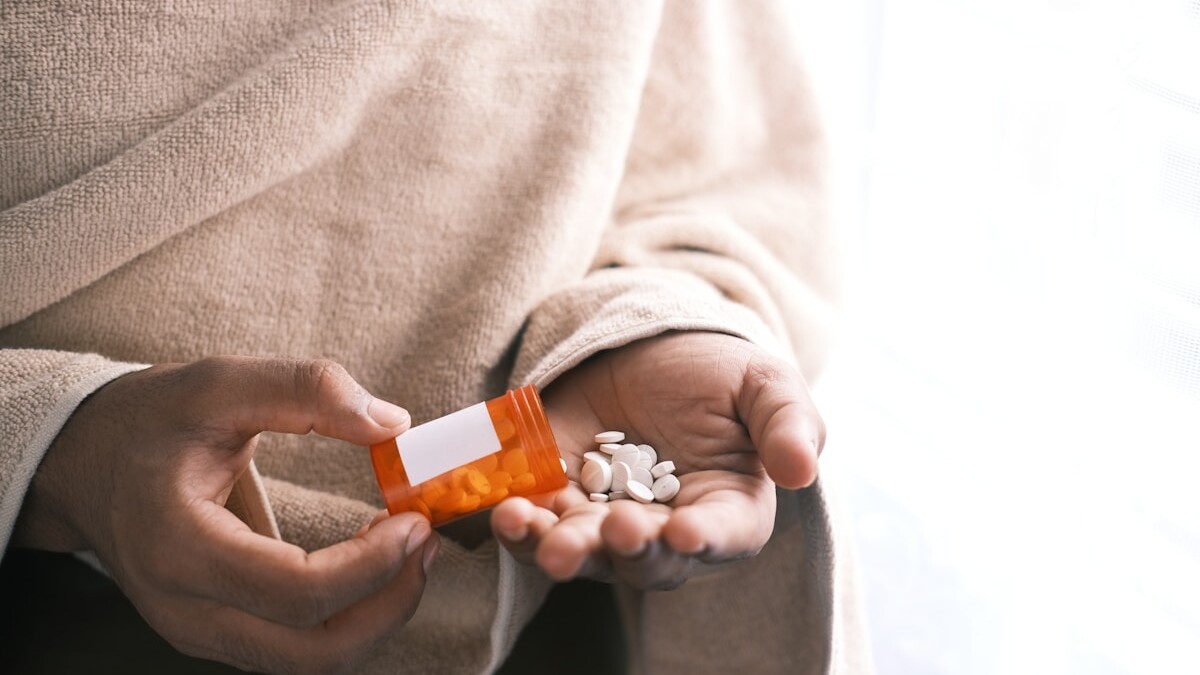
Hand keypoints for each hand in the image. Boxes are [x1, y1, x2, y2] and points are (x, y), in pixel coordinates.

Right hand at [13, 357, 437, 674]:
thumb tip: (391, 423)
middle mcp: (185, 609)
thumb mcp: (219, 383)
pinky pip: (294, 648)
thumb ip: (306, 391)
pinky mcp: (216, 630)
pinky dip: (346, 616)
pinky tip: (370, 563)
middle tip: (426, 543)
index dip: (372, 565)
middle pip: (311, 651)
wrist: (83, 461)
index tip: (415, 520)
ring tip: (408, 552)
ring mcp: (198, 630)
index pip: (297, 592)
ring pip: (308, 662)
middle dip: (388, 604)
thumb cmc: (147, 422)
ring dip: (374, 616)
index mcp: (180, 548)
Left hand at [491, 331, 823, 589]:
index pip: (723, 535)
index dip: (705, 540)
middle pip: (648, 560)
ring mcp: (607, 520)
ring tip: (541, 536)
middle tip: (613, 531)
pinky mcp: (558, 501)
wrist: (646, 350)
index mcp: (728, 509)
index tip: (684, 532)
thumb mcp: (763, 383)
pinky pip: (538, 526)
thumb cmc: (716, 373)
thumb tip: (802, 471)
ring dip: (563, 550)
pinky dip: (520, 527)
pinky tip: (506, 513)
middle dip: (628, 550)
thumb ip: (788, 423)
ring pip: (586, 553)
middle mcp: (667, 531)